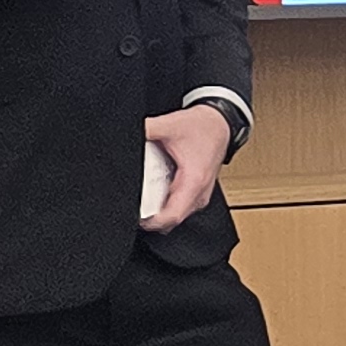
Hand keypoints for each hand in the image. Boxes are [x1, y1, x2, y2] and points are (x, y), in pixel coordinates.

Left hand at [138, 103, 232, 232]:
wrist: (220, 123)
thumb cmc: (203, 127)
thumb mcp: (170, 124)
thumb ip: (145, 130)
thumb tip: (125, 135)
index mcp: (194, 181)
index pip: (172, 216)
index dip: (150, 222)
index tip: (135, 216)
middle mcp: (199, 193)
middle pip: (172, 220)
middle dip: (151, 217)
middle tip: (135, 204)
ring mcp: (200, 196)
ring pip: (175, 216)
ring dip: (158, 211)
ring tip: (143, 197)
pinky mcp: (198, 193)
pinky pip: (179, 208)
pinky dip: (165, 205)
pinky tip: (155, 191)